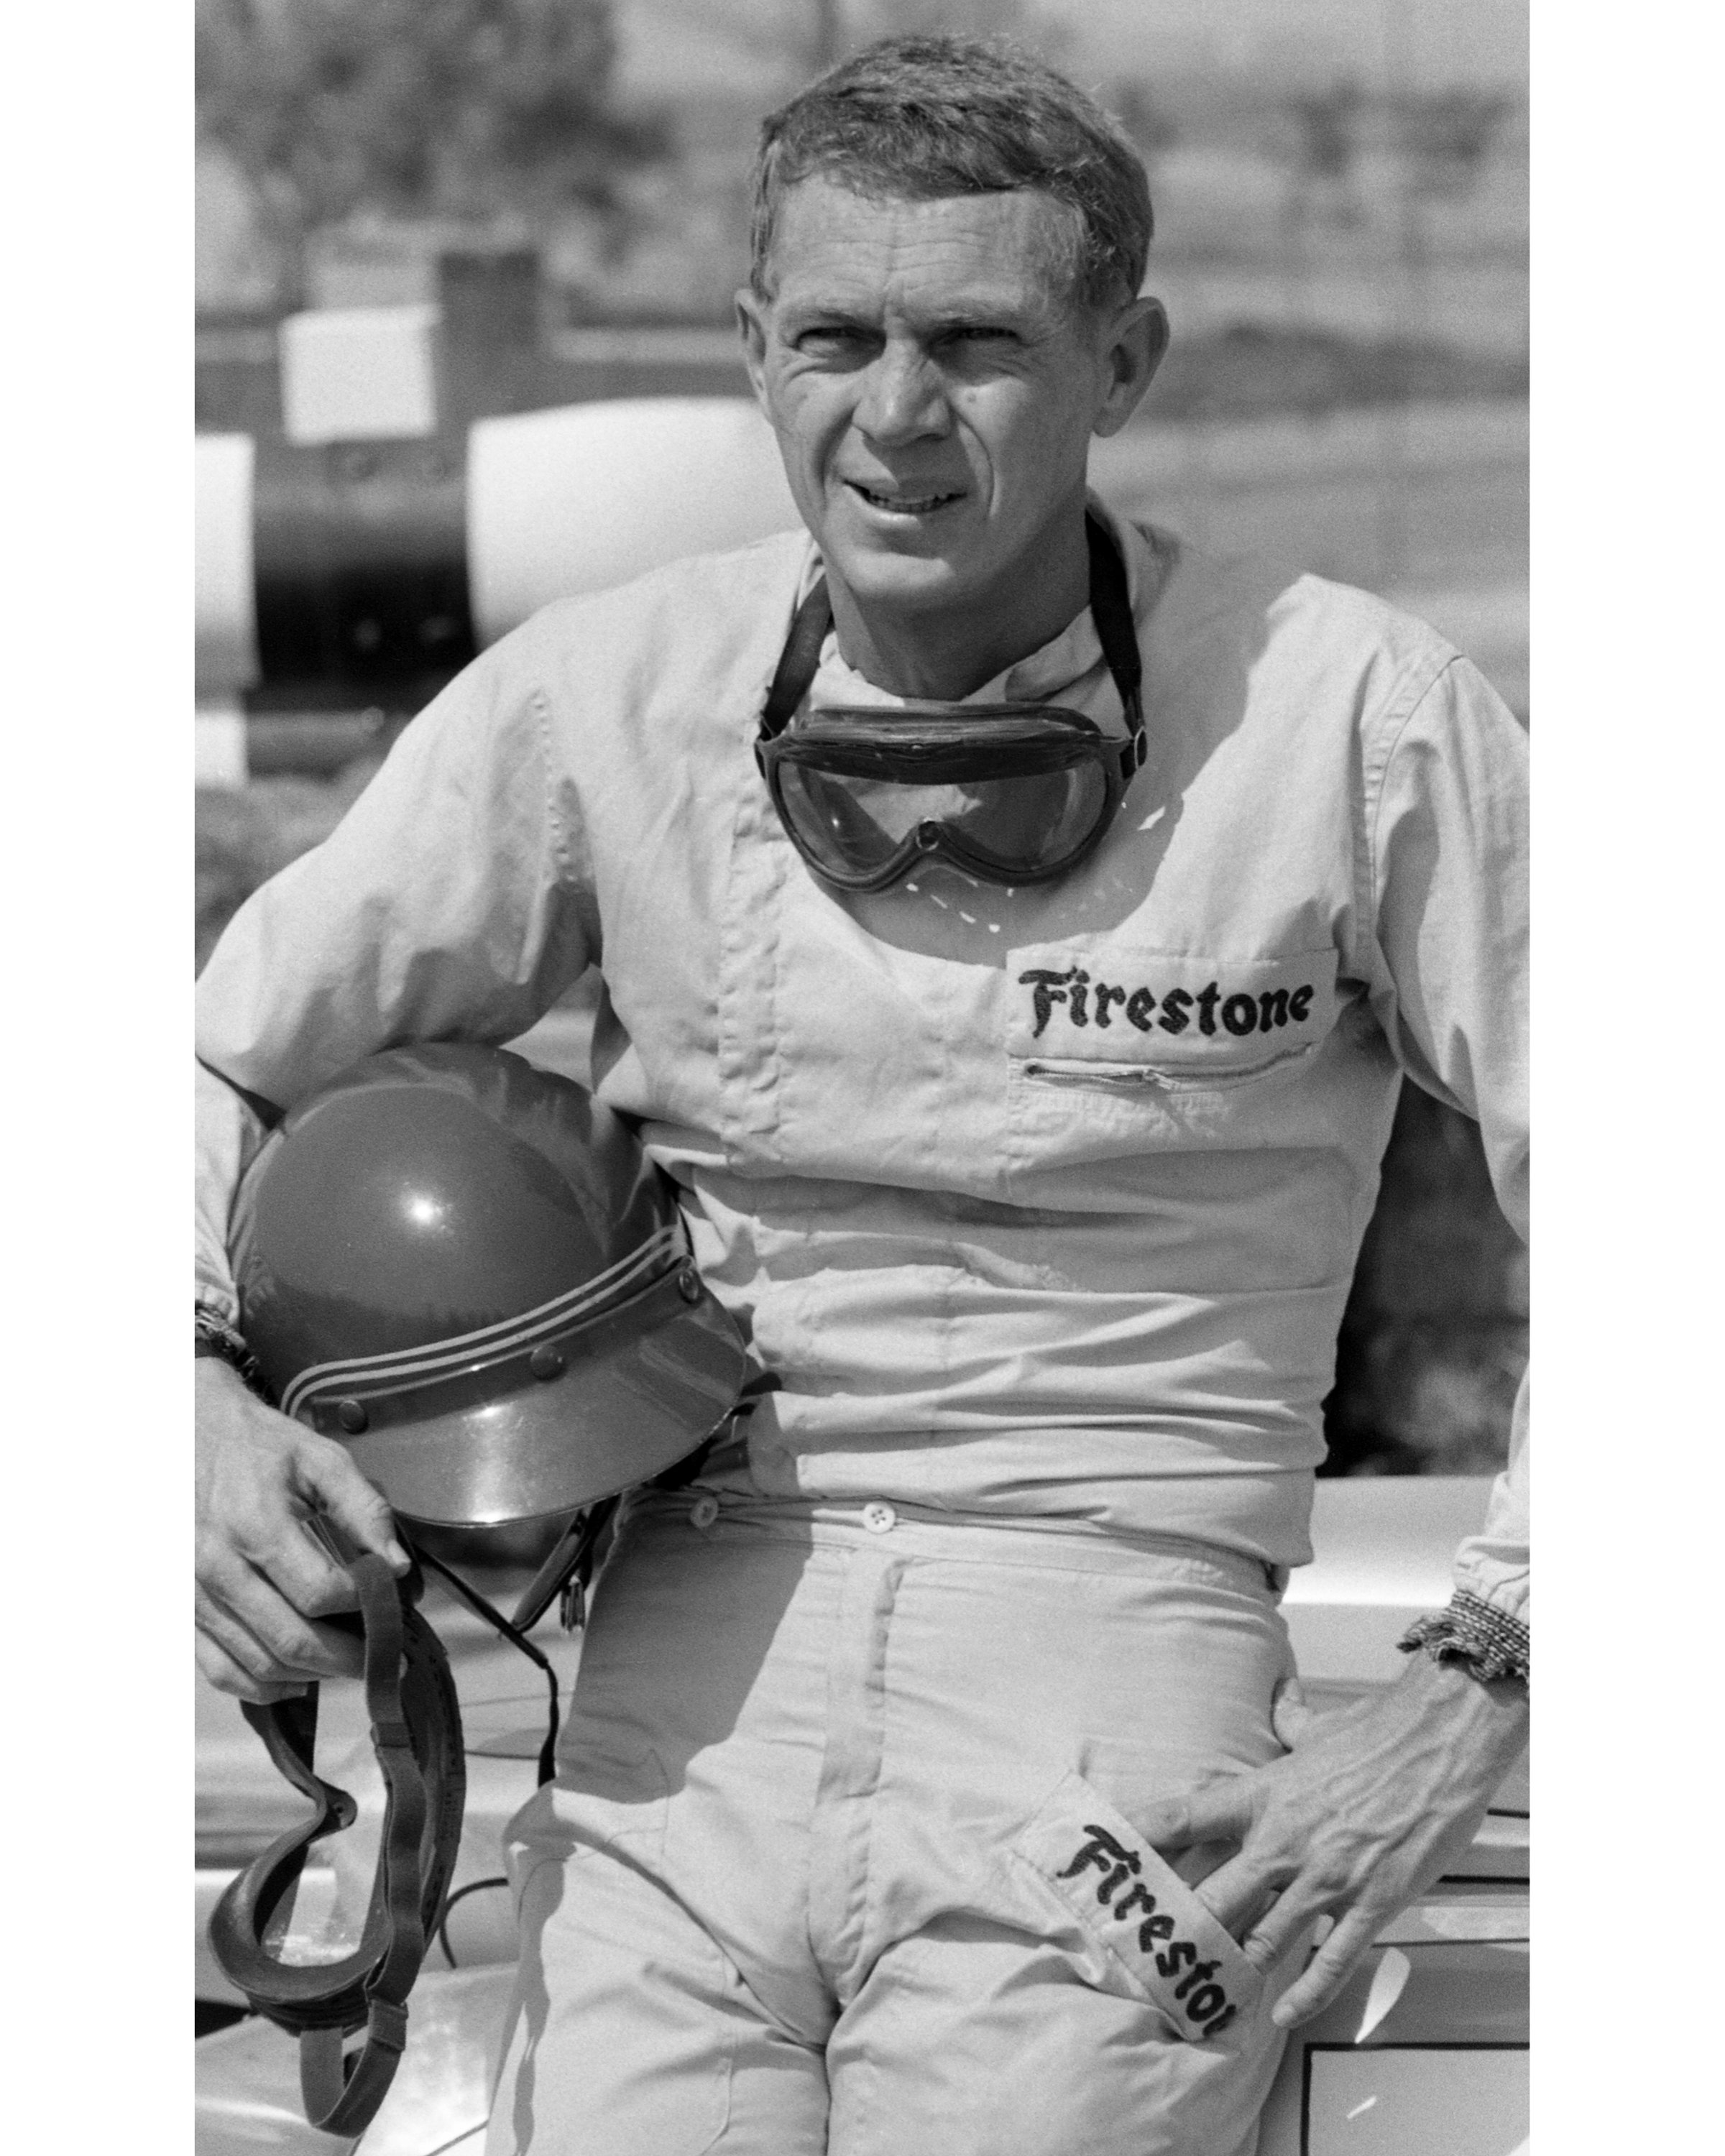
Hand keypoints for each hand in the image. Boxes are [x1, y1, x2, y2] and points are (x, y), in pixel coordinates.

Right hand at [196, 1358, 409, 1703]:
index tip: (385, 1600)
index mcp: (256, 1526)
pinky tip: (295, 1679)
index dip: (360, 1606)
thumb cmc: (256, 1446)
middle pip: (290, 1639)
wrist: (184, 1435)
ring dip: (310, 1675)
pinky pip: (217, 1669)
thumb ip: (364, 1509)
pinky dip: (260, 1686)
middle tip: (384, 1658)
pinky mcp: (182, 1609)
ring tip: (348, 1665)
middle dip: (347, 1658)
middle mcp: (218, 1568)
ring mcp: (194, 1594)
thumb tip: (396, 1566)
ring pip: (257, 1663)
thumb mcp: (318, 1458)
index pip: (318, 1593)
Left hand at [1141, 1653, 1528, 2027]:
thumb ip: (1290, 1719)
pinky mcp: (1371, 1902)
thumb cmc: (1379, 1730)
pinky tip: (1282, 2013)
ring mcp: (1326, 1876)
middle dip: (1183, 1931)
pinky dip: (1306, 1992)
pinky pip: (1332, 1958)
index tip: (1109, 1864)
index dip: (1142, 1842)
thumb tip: (1278, 1696)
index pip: (1185, 1817)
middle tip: (1153, 1960)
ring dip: (1237, 1968)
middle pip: (1214, 1896)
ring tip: (1209, 1996)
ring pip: (1266, 1937)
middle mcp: (1283, 1840)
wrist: (1440, 1740)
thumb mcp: (1319, 1726)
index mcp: (1262, 1794)